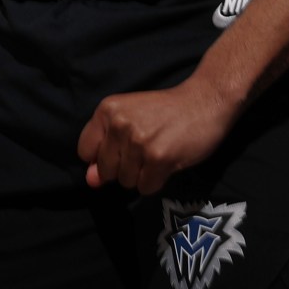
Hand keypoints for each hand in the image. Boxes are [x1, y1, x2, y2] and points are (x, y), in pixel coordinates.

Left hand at [78, 75, 236, 193]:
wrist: (204, 102)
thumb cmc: (165, 111)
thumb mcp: (129, 118)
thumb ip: (106, 147)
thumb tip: (91, 181)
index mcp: (106, 111)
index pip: (84, 151)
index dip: (100, 159)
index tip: (118, 154)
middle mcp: (118, 125)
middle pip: (105, 170)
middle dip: (122, 170)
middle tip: (143, 156)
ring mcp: (138, 142)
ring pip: (126, 181)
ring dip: (141, 177)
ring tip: (156, 157)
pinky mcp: (159, 158)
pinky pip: (146, 187)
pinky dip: (155, 183)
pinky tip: (166, 166)